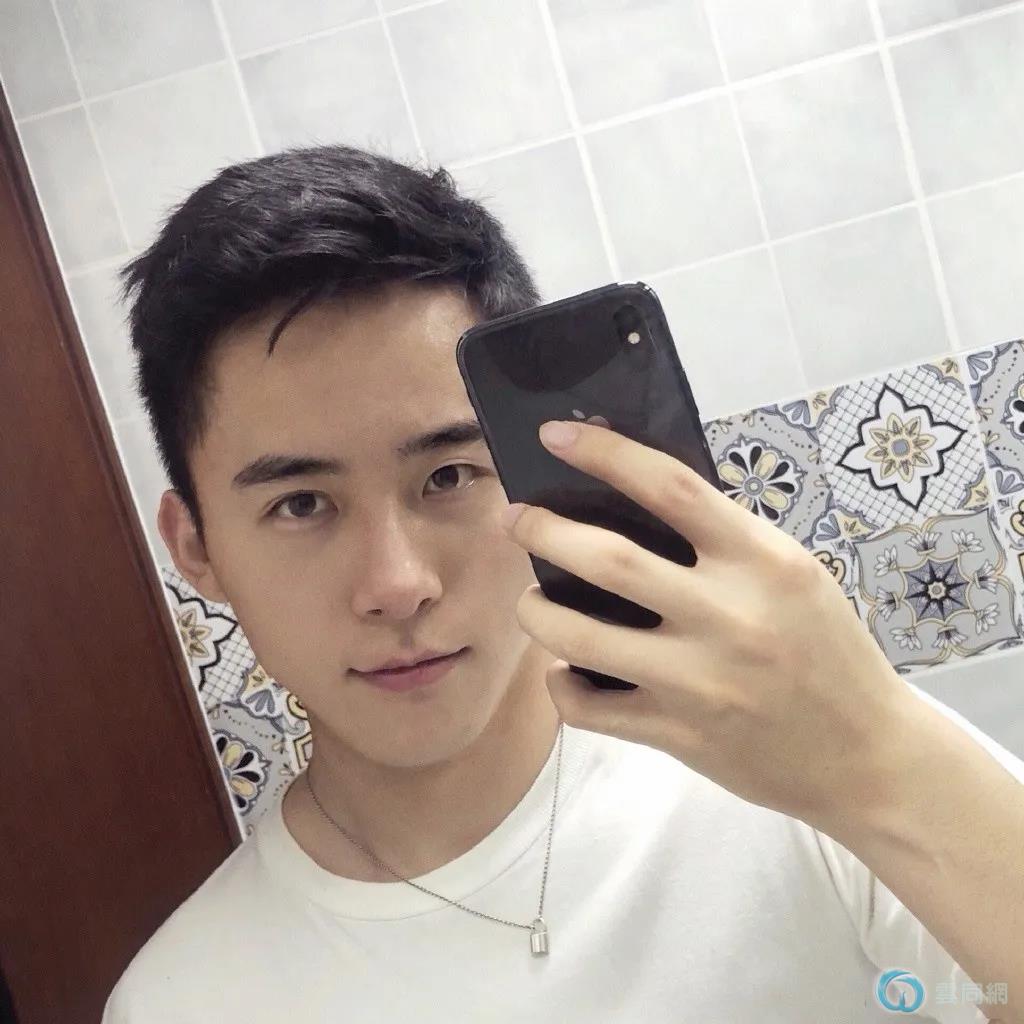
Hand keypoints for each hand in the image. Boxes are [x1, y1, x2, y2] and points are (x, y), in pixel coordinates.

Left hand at [500, 418, 918, 832]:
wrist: (867, 757)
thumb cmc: (829, 652)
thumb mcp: (794, 576)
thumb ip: (726, 543)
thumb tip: (633, 502)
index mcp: (764, 562)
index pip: (671, 487)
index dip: (605, 453)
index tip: (555, 436)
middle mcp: (729, 617)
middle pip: (608, 560)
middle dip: (544, 531)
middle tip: (517, 520)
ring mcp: (699, 682)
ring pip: (578, 638)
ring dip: (535, 612)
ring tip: (530, 600)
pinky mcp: (678, 735)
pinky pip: (587, 707)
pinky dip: (561, 685)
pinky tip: (566, 670)